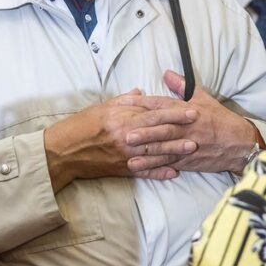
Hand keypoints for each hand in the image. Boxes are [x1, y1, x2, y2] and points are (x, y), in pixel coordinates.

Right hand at [43, 88, 199, 190]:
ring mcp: (126, 154)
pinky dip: (160, 172)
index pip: (155, 113)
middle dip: (182, 129)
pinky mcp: (122, 168)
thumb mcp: (102, 107)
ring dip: (176, 150)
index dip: (175, 111)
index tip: (192, 109)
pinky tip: (174, 172)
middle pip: (160, 131)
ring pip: (156, 152)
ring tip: (192, 148)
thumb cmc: (82, 125)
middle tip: (201, 126)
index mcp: (123, 118)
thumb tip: (142, 93)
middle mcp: (126, 135)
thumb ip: (125, 100)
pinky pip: (145, 171)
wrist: (65, 150)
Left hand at [117, 71, 257, 173]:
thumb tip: (167, 72)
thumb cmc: (220, 120)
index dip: (143, 105)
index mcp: (188, 111)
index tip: (125, 104)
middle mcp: (187, 128)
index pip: (162, 106)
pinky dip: (155, 167)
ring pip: (165, 149)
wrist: (241, 144)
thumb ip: (183, 86)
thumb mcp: (204, 98)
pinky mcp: (189, 161)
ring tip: (128, 154)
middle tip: (125, 134)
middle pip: (163, 129)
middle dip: (144, 132)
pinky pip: (170, 164)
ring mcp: (188, 146)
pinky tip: (141, 168)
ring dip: (146, 153)